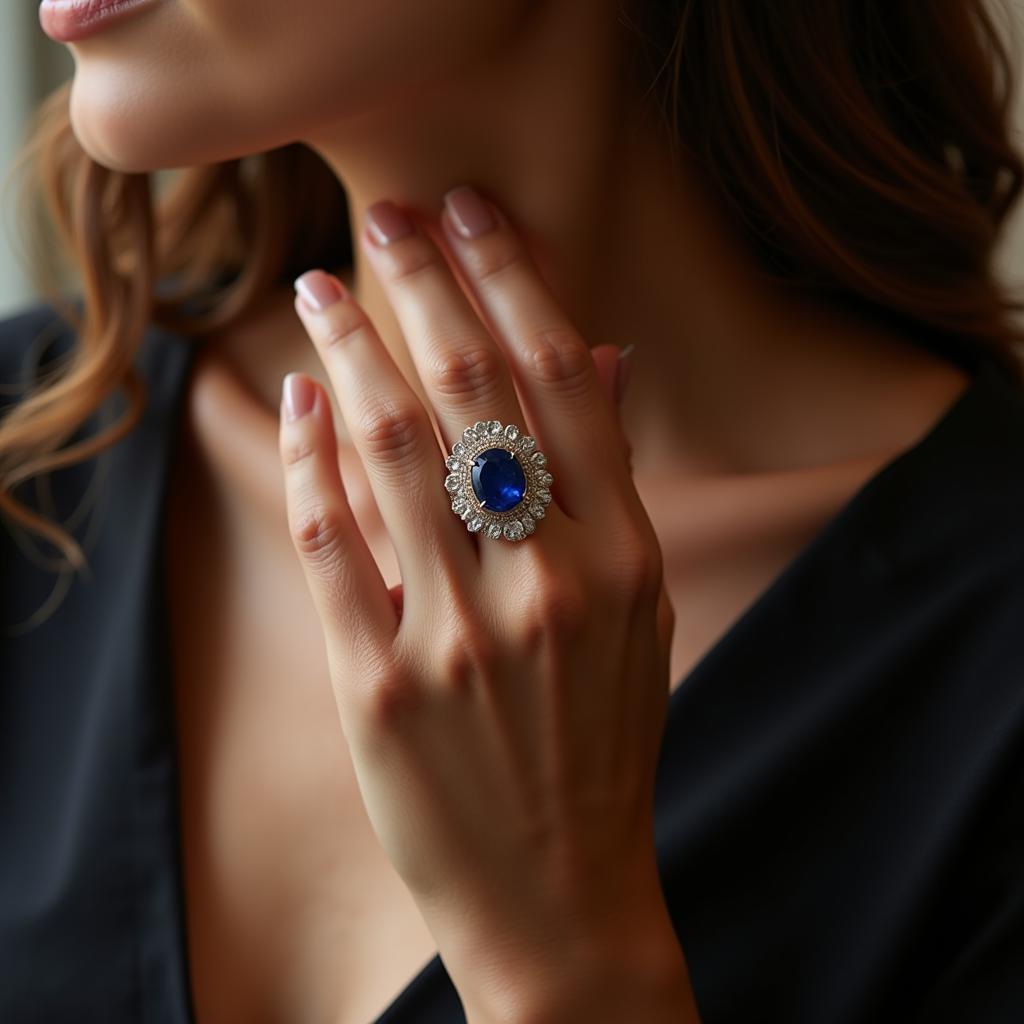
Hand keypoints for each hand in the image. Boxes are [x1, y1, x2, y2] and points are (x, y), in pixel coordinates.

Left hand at [278, 186, 694, 1021]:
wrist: (561, 890)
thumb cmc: (603, 742)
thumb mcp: (640, 615)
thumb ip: (614, 486)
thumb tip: (601, 357)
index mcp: (622, 560)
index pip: (562, 383)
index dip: (512, 284)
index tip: (472, 216)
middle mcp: (545, 586)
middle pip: (474, 396)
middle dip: (423, 288)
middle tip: (386, 220)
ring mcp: (457, 638)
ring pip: (391, 452)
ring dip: (349, 353)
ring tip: (319, 292)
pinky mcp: (379, 686)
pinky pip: (330, 543)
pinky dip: (306, 459)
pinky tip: (297, 401)